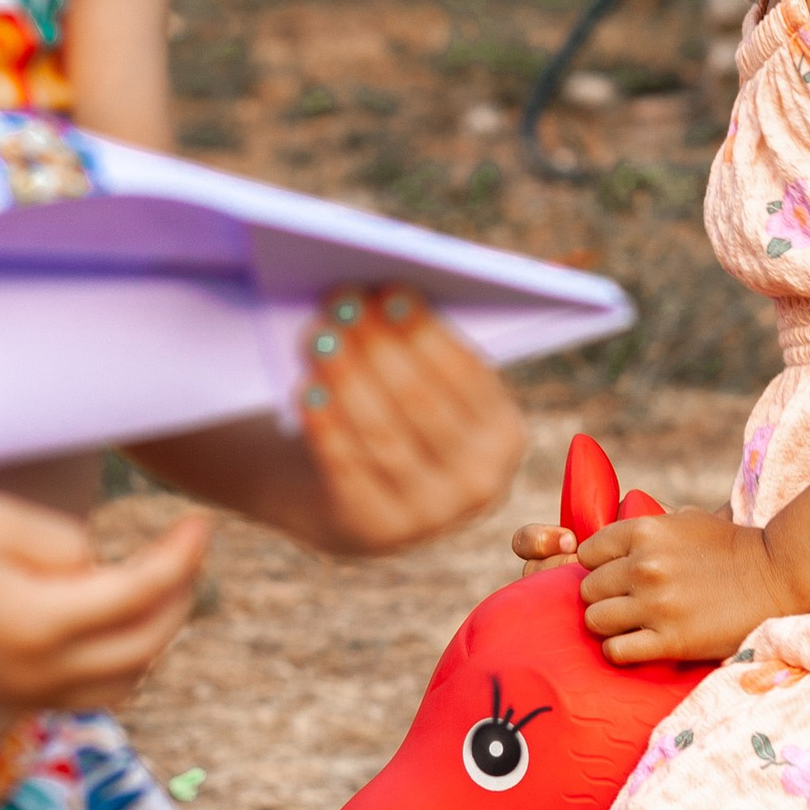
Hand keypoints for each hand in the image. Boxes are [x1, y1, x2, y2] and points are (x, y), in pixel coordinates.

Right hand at [0, 490, 210, 711]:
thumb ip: (63, 545)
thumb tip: (99, 568)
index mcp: (39, 624)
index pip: (142, 595)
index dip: (182, 557)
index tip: (201, 523)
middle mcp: (37, 674)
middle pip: (146, 645)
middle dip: (179, 595)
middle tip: (185, 548)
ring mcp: (20, 694)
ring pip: (125, 682)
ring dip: (154, 637)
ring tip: (155, 585)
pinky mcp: (4, 699)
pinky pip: (89, 696)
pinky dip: (120, 664)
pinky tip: (113, 625)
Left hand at [297, 288, 523, 551]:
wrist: (332, 495)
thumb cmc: (384, 414)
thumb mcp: (418, 384)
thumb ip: (425, 341)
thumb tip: (396, 278)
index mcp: (504, 435)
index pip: (466, 374)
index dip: (425, 330)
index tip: (389, 288)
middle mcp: (479, 483)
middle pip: (422, 401)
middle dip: (380, 344)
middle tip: (342, 300)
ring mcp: (429, 516)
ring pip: (383, 433)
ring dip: (348, 377)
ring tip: (317, 335)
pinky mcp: (374, 531)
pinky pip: (348, 469)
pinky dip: (325, 425)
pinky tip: (305, 389)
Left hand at [563, 507, 794, 664]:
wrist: (778, 580)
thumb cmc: (735, 548)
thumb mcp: (690, 520)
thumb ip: (652, 526)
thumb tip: (620, 529)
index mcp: (645, 531)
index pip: (588, 553)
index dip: (599, 566)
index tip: (616, 576)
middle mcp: (644, 566)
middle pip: (588, 589)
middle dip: (604, 597)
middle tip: (626, 604)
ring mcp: (655, 605)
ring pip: (594, 621)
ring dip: (609, 626)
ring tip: (630, 626)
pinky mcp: (669, 641)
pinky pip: (615, 651)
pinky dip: (620, 651)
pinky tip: (637, 645)